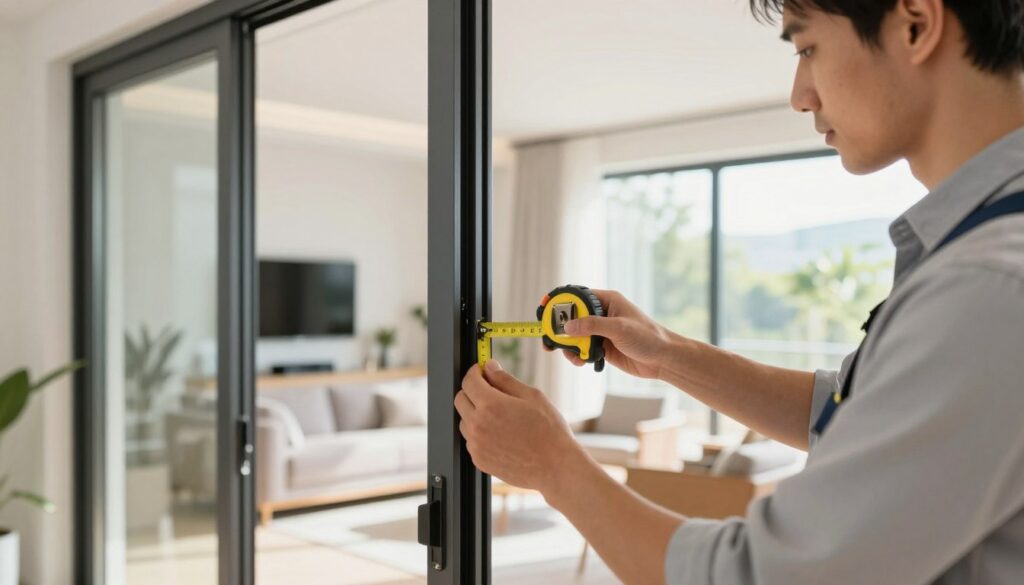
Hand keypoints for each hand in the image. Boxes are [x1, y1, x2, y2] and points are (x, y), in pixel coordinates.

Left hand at [454, 360, 590, 493]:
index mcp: (490, 406)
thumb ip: (505, 380)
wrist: (555, 467)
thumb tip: (490, 367)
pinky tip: (500, 433)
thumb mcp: (532, 396)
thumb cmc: (549, 432)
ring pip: (464, 420)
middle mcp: (478, 425)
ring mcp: (476, 445)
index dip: (475, 372)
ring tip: (500, 416)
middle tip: (491, 390)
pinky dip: (480, 432)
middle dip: (472, 390)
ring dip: (475, 412)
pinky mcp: (479, 460)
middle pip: (461, 399)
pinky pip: (471, 440)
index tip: (481, 371)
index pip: (468, 381)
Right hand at [551, 289, 672, 379]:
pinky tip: (581, 362)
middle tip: (549, 339)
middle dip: (560, 328)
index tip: (545, 308)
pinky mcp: (602, 347)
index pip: (578, 296)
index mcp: (607, 300)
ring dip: (569, 346)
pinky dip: (577, 355)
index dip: (560, 301)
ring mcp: (601, 331)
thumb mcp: (619, 328)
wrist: (663, 360)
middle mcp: (602, 314)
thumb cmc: (648, 337)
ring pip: (575, 335)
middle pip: (572, 317)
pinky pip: (582, 349)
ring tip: (571, 355)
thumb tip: (567, 326)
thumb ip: (592, 325)